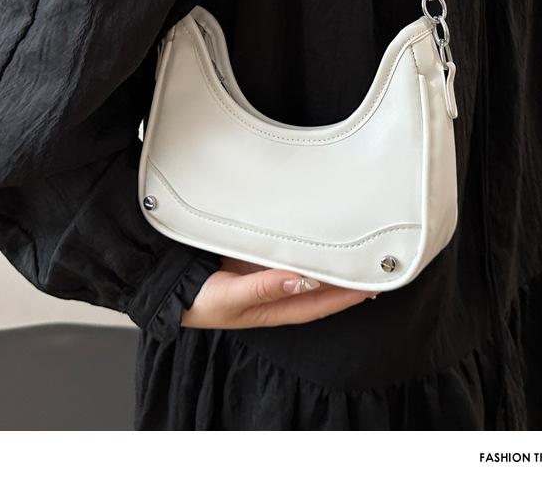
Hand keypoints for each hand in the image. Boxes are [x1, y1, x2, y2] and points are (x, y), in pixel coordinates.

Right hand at [180, 255, 377, 328]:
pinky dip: (304, 243)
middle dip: (345, 278)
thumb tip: (301, 280)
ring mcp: (267, 272)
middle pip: (319, 286)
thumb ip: (264, 288)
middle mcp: (276, 291)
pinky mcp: (257, 254)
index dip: (346, 296)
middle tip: (373, 262)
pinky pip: (287, 249)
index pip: (319, 304)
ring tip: (353, 245)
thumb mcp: (231, 298)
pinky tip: (314, 232)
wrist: (168, 283)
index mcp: (273, 309)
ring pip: (306, 267)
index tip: (371, 285)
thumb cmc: (196, 299)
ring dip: (328, 259)